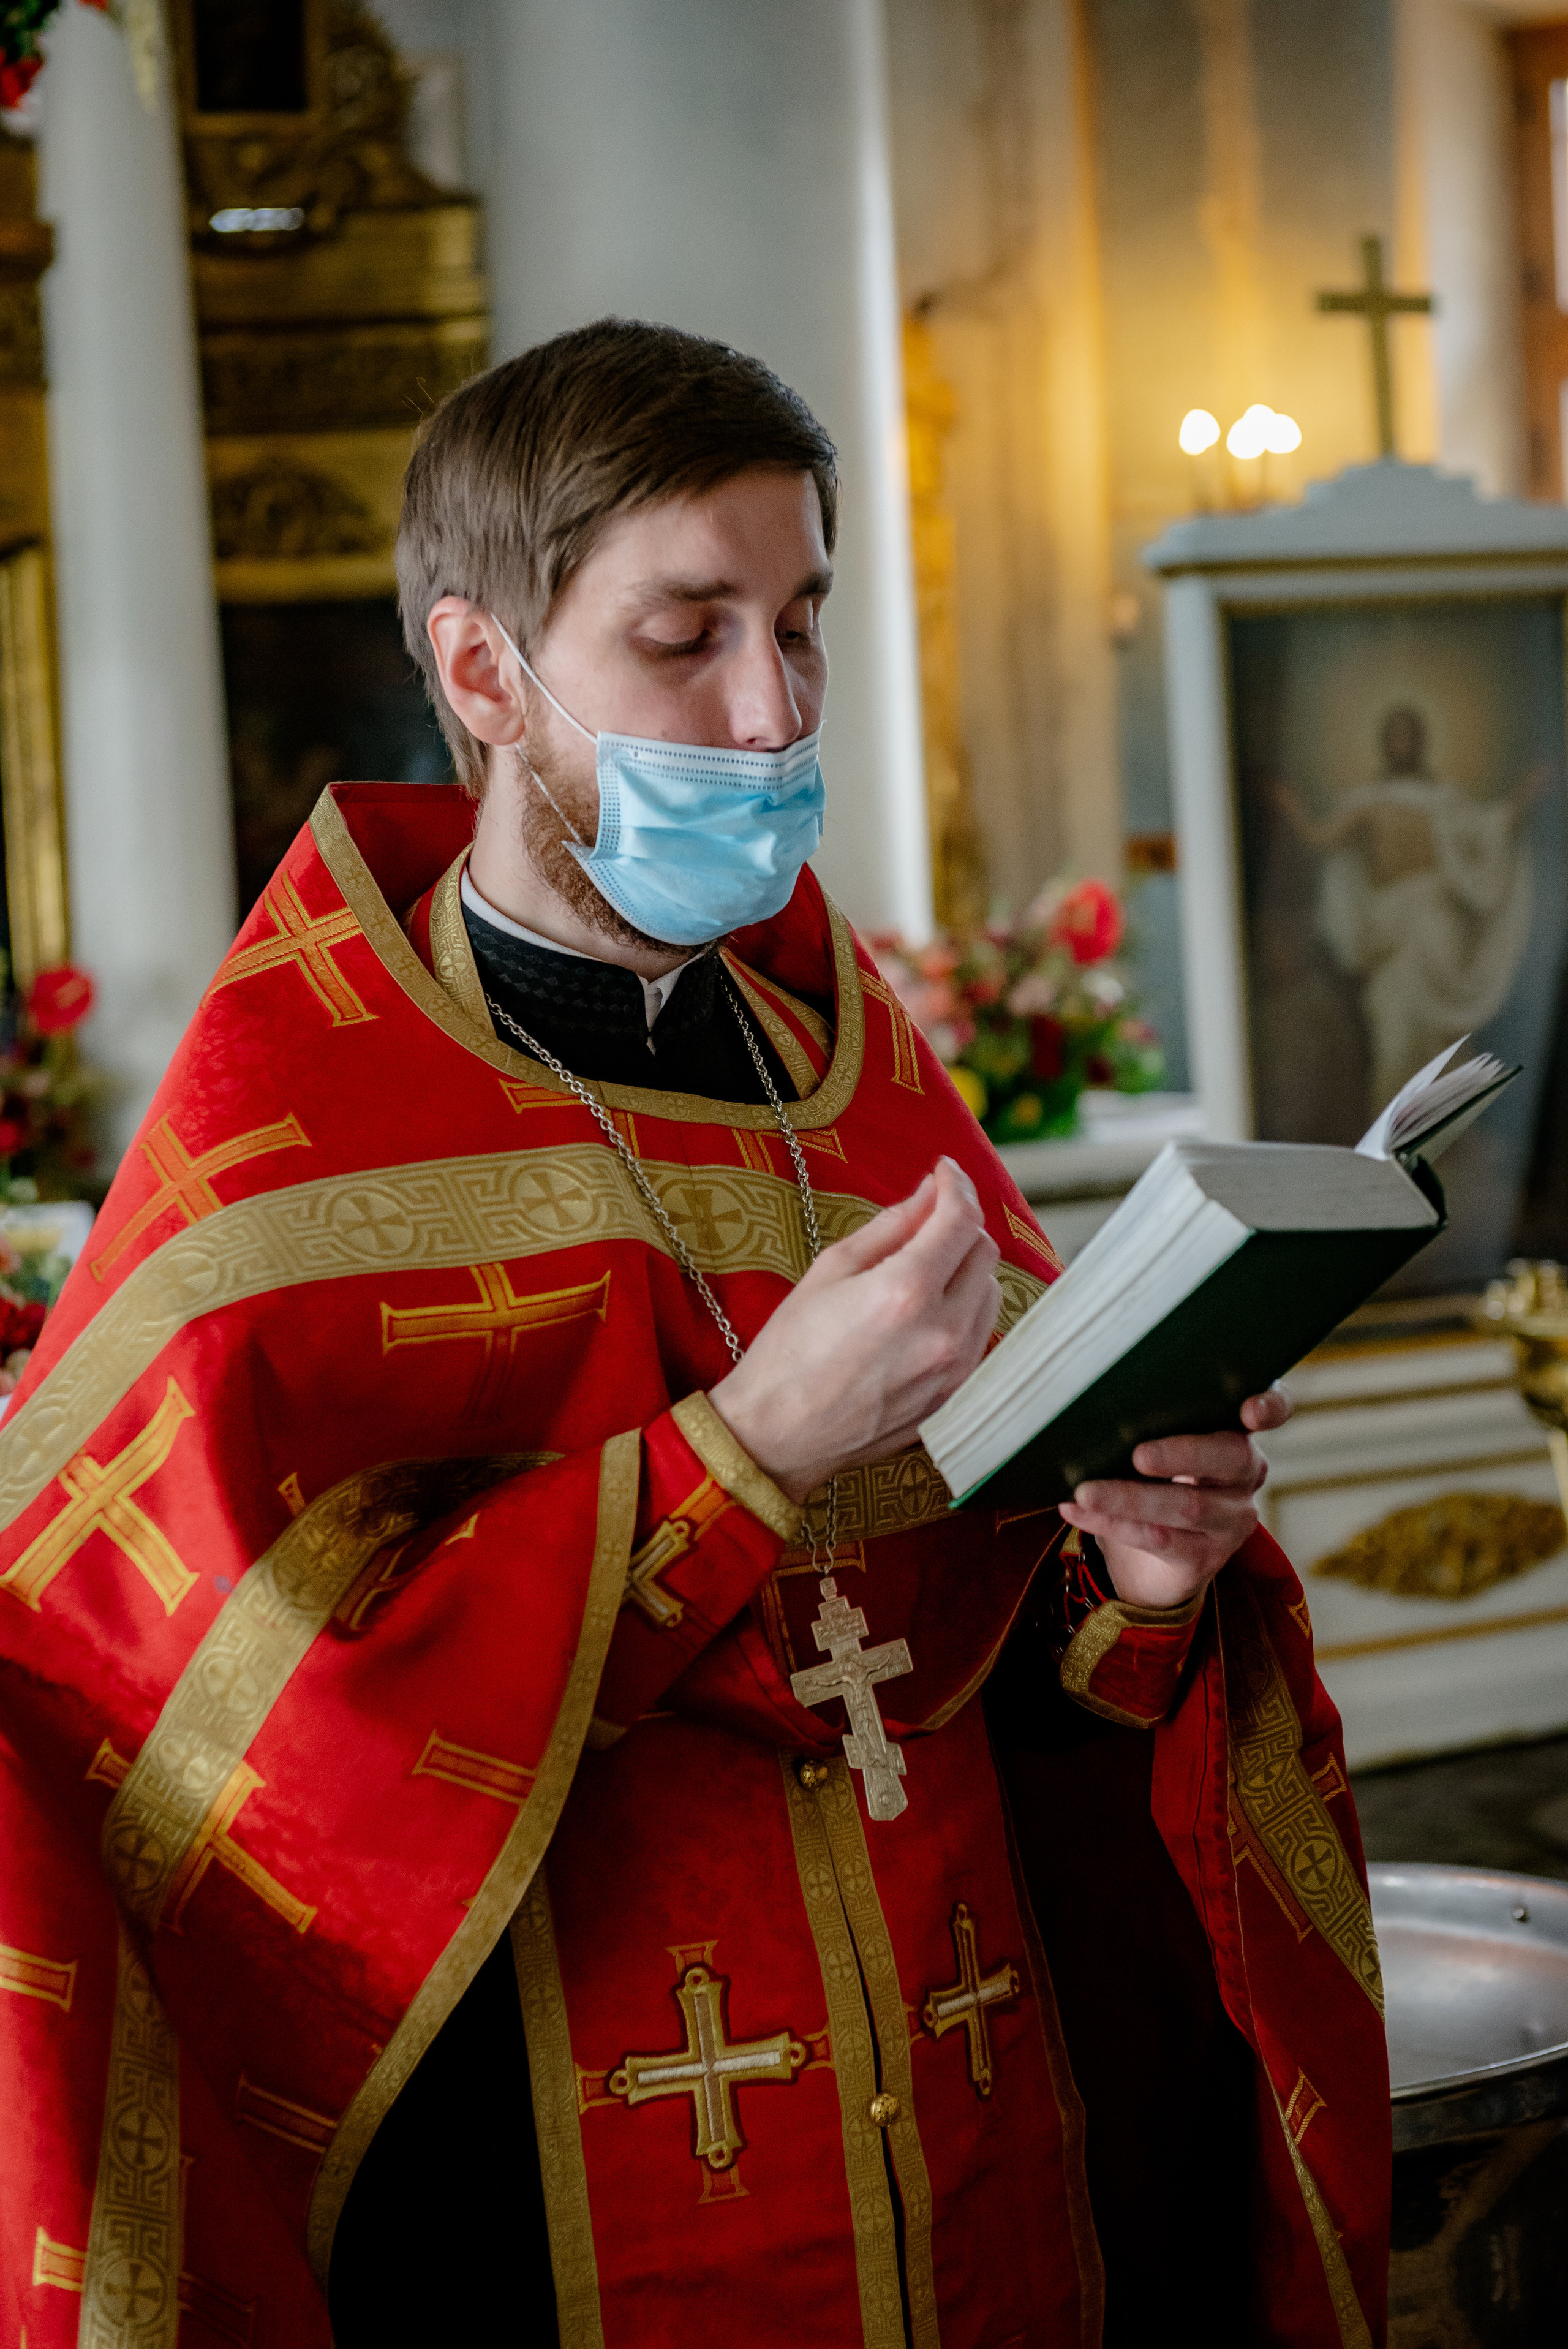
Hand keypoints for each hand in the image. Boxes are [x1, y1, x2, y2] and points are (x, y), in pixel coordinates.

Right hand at [708, 1157, 1000, 1502]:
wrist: (777, 1435)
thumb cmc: (790, 1351)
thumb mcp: (830, 1270)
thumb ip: (890, 1226)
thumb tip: (928, 1193)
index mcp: (906, 1291)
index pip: (960, 1219)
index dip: (956, 1185)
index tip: (944, 1172)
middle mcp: (943, 1331)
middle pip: (985, 1253)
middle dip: (961, 1225)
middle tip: (929, 1217)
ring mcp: (954, 1370)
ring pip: (990, 1295)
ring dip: (967, 1269)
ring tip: (926, 1266)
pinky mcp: (953, 1397)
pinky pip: (979, 1336)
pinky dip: (964, 1311)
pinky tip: (928, 1311)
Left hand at [1058, 1385, 1292, 1610]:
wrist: (1152, 1562)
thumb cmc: (1152, 1481)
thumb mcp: (1158, 1448)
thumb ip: (1148, 1422)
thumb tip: (1093, 1407)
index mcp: (1236, 1434)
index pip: (1273, 1411)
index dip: (1271, 1406)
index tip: (1251, 1412)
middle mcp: (1244, 1475)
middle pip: (1229, 1456)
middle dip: (1183, 1453)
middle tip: (1139, 1454)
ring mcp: (1230, 1520)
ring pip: (1187, 1506)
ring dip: (1130, 1498)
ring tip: (1086, 1491)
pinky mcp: (1204, 1556)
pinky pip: (1158, 1538)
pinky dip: (1111, 1523)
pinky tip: (1075, 1510)